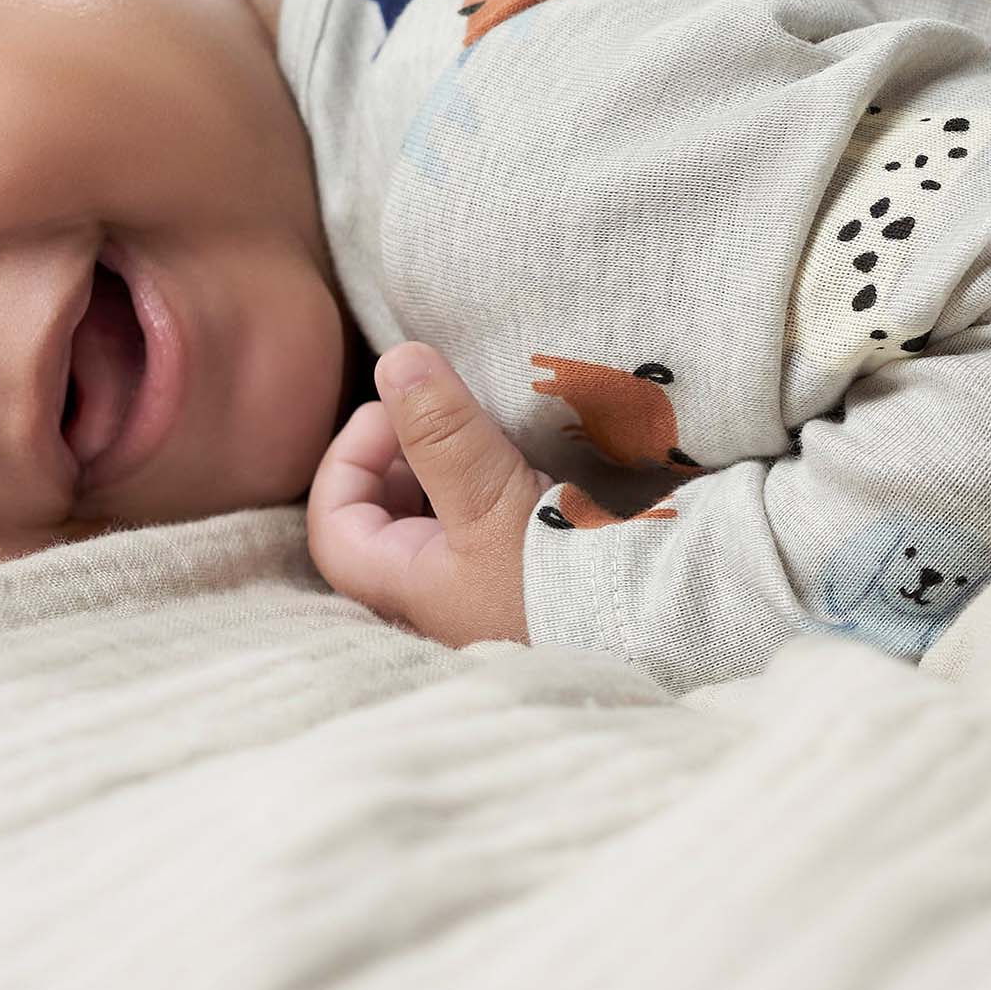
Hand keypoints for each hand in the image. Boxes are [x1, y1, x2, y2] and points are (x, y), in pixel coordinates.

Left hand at [307, 342, 553, 646]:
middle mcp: (437, 596)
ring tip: (480, 428)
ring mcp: (483, 590)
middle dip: (398, 456)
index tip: (393, 411)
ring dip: (446, 466)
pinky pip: (484, 522)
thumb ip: (441, 431)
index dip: (347, 461)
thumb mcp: (493, 499)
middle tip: (437, 412)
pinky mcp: (528, 578)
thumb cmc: (560, 581)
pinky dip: (486, 482)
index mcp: (408, 588)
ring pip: (435, 518)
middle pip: (382, 520)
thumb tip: (395, 361)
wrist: (655, 628)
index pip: (334, 526)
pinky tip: (518, 457)